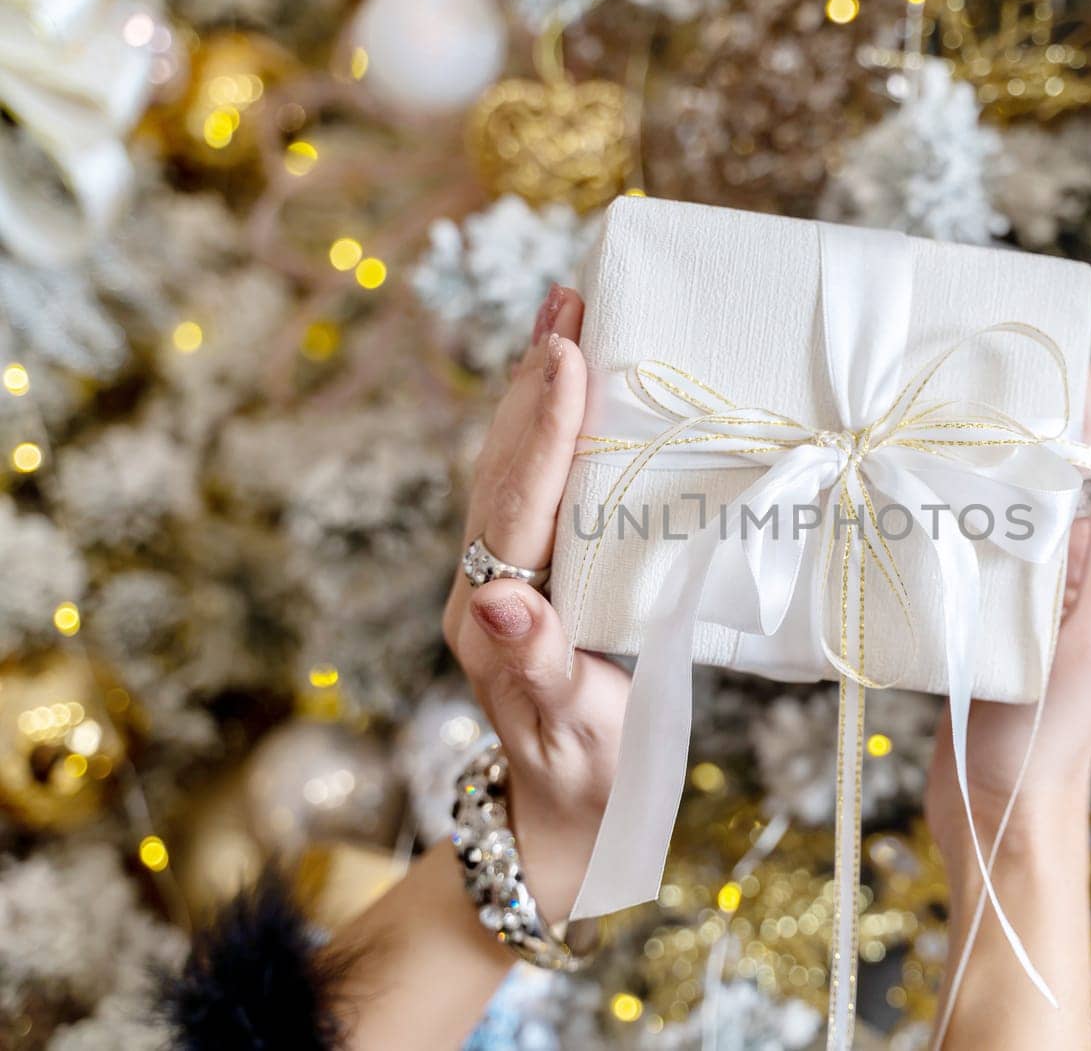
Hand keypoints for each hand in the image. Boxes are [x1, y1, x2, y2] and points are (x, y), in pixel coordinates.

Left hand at [441, 284, 628, 923]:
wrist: (566, 812)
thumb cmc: (585, 776)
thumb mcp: (571, 729)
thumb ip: (537, 664)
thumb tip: (501, 597)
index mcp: (492, 615)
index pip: (518, 505)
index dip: (546, 429)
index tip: (569, 355)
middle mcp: (483, 584)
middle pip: (505, 466)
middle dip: (533, 381)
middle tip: (566, 300)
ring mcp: (500, 575)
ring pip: (512, 466)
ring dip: (537, 389)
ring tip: (564, 317)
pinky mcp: (527, 573)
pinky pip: (533, 486)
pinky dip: (551, 427)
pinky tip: (572, 388)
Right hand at [925, 370, 1090, 848]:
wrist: (992, 810)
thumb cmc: (1052, 732)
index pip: (1089, 461)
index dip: (1073, 400)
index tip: (1041, 340)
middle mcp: (1051, 569)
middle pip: (1032, 473)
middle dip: (1006, 415)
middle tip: (955, 359)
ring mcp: (1004, 591)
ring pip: (985, 504)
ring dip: (960, 458)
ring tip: (913, 407)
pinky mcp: (960, 614)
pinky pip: (948, 547)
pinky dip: (928, 512)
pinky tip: (891, 486)